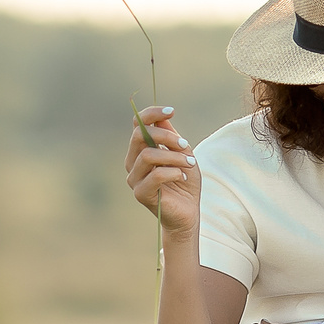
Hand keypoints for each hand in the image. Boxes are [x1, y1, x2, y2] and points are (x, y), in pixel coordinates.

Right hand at [125, 106, 201, 239]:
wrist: (187, 213)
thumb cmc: (185, 182)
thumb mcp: (182, 154)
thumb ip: (172, 137)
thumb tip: (164, 116)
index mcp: (140, 149)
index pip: (137, 124)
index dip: (152, 114)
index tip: (172, 111)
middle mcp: (132, 162)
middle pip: (139, 136)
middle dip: (165, 136)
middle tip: (185, 144)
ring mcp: (134, 179)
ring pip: (148, 155)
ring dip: (174, 157)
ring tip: (190, 163)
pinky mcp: (140, 194)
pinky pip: (155, 175)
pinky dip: (173, 173)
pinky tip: (182, 177)